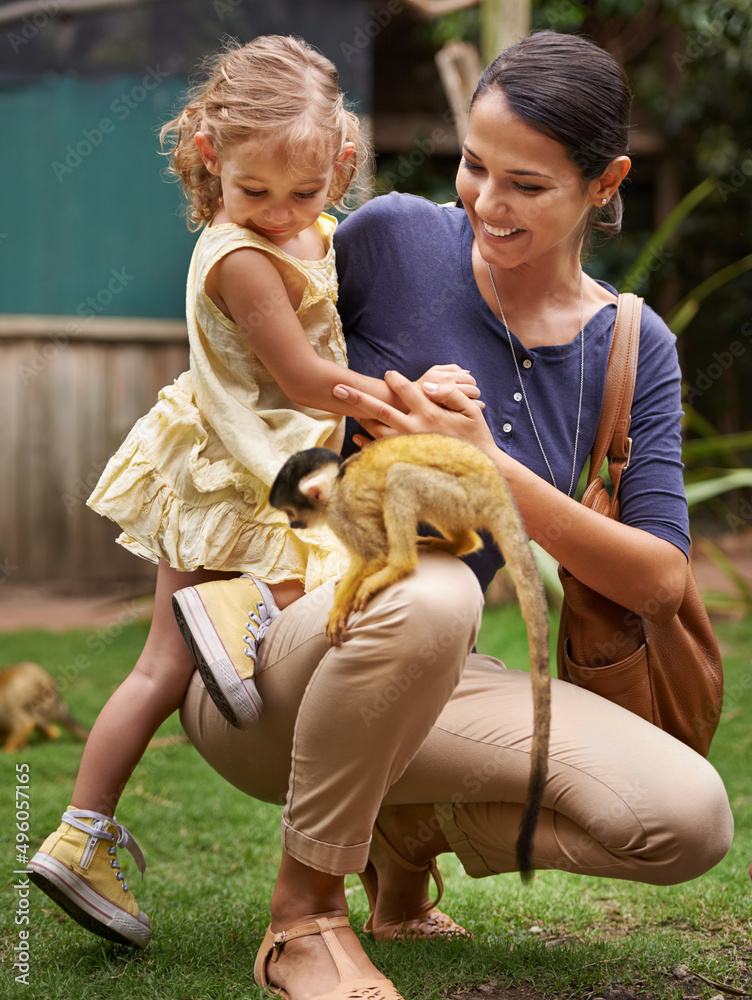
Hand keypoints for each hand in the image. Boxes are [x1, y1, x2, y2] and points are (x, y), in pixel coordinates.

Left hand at [333, 369, 498, 455]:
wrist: (479, 471)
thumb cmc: (476, 438)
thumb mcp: (470, 410)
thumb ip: (449, 393)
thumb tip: (425, 385)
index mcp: (430, 413)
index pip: (406, 391)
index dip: (395, 380)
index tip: (388, 375)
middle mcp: (414, 429)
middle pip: (380, 409)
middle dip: (357, 397)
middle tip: (337, 388)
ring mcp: (408, 446)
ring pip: (377, 430)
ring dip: (360, 418)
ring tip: (345, 408)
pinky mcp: (407, 460)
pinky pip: (382, 452)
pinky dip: (368, 444)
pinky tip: (358, 437)